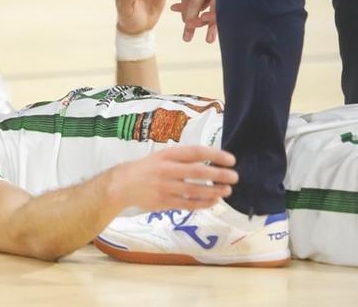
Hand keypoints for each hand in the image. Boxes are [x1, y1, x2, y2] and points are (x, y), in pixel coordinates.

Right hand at [110, 145, 237, 211]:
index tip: (231, 159)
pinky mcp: (164, 202)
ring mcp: (165, 187)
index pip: (195, 152)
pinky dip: (203, 203)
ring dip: (214, 191)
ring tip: (227, 190)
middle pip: (198, 172)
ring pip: (195, 190)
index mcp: (167, 155)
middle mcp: (167, 170)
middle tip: (235, 177)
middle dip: (219, 174)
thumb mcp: (162, 156)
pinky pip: (188, 204)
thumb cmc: (147, 168)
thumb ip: (182, 158)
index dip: (215, 155)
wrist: (123, 185)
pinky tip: (214, 201)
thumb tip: (210, 160)